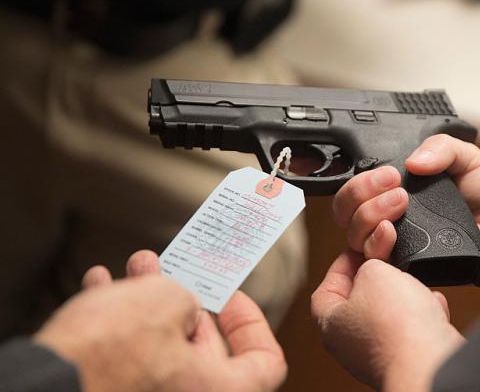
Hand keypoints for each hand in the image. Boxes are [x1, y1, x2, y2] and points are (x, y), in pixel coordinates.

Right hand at [35, 250, 285, 391]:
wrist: (46, 387)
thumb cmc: (116, 350)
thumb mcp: (167, 301)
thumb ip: (187, 299)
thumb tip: (180, 308)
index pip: (265, 363)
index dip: (251, 324)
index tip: (228, 296)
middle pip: (204, 352)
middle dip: (184, 302)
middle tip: (171, 269)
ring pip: (159, 350)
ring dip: (146, 304)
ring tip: (133, 267)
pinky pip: (126, 361)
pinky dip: (117, 326)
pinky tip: (100, 286)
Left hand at [312, 251, 463, 391]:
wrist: (429, 360)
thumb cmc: (394, 326)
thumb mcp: (374, 272)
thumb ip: (369, 264)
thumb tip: (377, 266)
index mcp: (331, 324)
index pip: (327, 287)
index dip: (344, 263)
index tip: (361, 249)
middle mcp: (352, 344)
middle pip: (361, 299)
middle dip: (379, 278)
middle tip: (390, 261)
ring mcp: (380, 353)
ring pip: (390, 314)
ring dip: (404, 295)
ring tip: (413, 283)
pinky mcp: (408, 357)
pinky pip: (413, 328)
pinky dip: (423, 315)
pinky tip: (431, 306)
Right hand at [332, 134, 479, 288]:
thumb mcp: (467, 156)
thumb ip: (440, 146)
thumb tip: (412, 161)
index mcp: (400, 191)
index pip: (358, 187)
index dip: (360, 180)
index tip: (387, 173)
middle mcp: (394, 218)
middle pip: (347, 212)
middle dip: (360, 195)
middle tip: (393, 186)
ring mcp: (401, 245)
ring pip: (356, 238)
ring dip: (368, 217)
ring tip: (401, 205)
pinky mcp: (411, 269)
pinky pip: (380, 263)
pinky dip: (378, 246)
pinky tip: (395, 234)